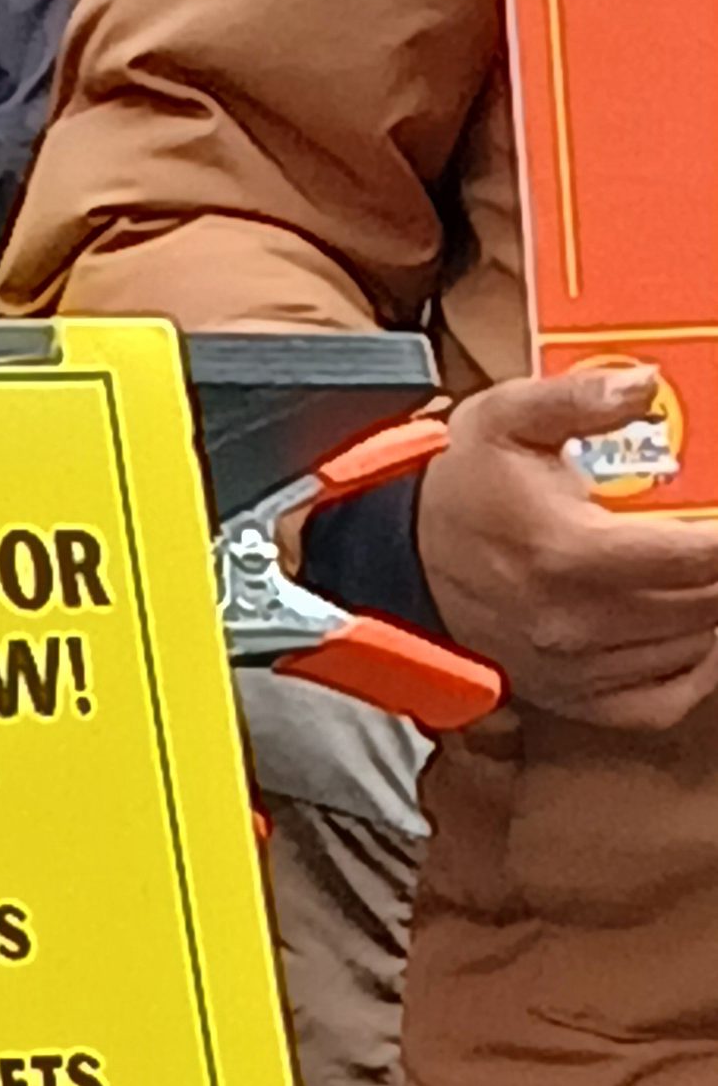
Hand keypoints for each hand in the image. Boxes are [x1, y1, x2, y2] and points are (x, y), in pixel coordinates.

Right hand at [415, 369, 717, 727]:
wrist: (400, 557)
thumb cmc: (459, 487)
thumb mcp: (506, 417)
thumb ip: (579, 397)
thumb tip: (645, 382)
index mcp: (568, 553)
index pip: (699, 556)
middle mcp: (573, 622)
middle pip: (706, 603)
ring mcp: (572, 668)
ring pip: (692, 648)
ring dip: (714, 610)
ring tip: (711, 570)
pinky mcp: (568, 696)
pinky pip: (661, 703)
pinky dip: (697, 672)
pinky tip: (704, 634)